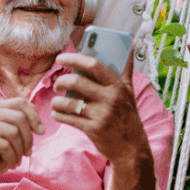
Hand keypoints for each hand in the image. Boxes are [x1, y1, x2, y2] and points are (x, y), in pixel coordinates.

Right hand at [0, 98, 43, 189]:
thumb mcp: (13, 135)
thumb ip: (21, 120)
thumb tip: (34, 107)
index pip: (19, 102)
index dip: (34, 116)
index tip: (41, 132)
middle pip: (19, 117)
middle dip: (28, 138)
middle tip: (28, 153)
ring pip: (13, 132)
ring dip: (20, 150)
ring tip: (18, 159)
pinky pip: (5, 146)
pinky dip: (12, 158)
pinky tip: (11, 164)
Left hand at [52, 51, 150, 166]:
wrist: (131, 147)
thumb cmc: (128, 115)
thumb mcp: (129, 90)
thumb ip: (126, 67)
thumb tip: (132, 42)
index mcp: (117, 85)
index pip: (93, 64)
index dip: (74, 58)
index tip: (61, 58)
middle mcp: (110, 98)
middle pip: (76, 81)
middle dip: (61, 81)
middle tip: (57, 84)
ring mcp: (101, 115)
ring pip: (68, 101)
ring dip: (57, 101)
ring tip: (57, 101)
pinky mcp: (93, 129)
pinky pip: (67, 118)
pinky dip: (58, 114)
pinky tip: (58, 113)